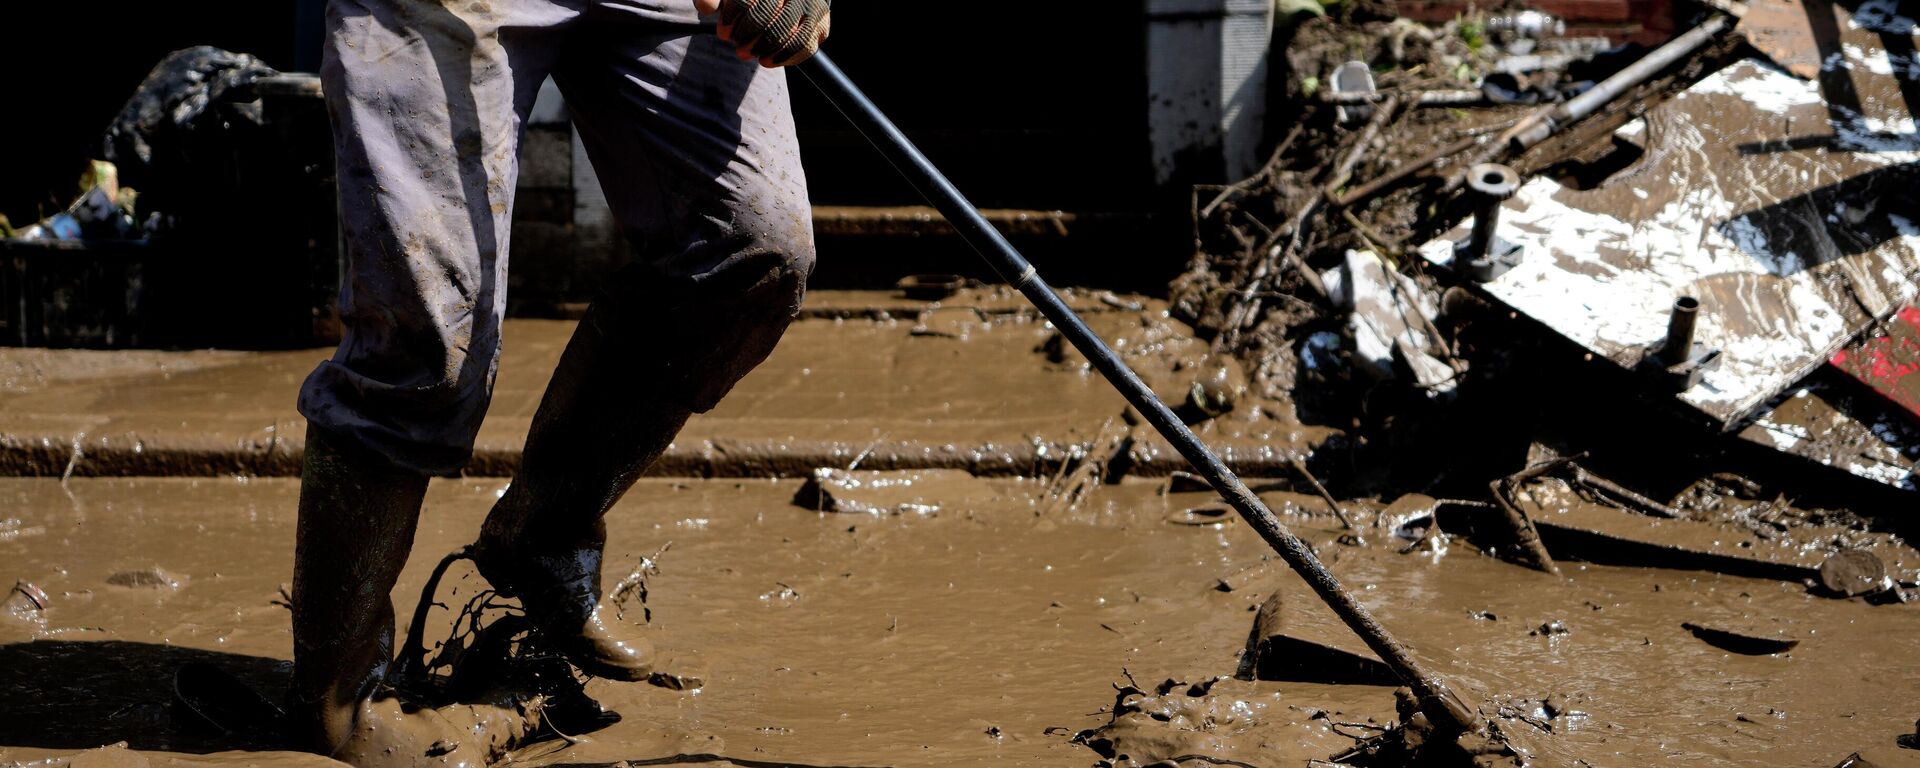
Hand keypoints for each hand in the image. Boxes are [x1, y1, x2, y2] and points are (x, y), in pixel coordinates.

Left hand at [694, 0, 830, 67]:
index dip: (733, 17)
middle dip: (749, 37)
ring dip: (766, 51)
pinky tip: (769, 62)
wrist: (789, 0)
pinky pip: (805, 46)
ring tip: (752, 56)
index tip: (723, 34)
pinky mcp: (821, 22)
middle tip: (739, 49)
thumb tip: (705, 7)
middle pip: (768, 15)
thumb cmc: (756, 0)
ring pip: (790, 34)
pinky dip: (785, 58)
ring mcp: (811, 4)